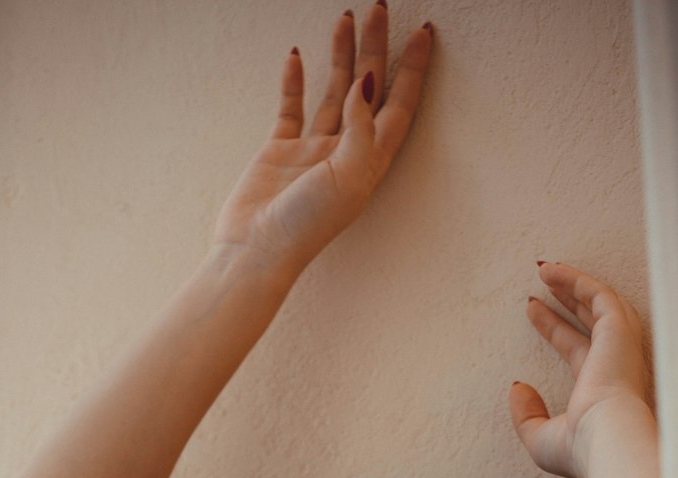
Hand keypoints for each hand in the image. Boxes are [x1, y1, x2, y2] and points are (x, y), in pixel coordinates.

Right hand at [210, 7, 433, 279]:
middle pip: (368, 89)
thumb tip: (368, 81)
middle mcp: (346, 154)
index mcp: (369, 163)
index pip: (398, 106)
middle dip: (375, 48)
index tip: (421, 33)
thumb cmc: (306, 227)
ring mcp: (313, 152)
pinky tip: (296, 56)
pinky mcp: (281, 152)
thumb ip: (360, 127)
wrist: (256, 252)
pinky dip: (295, 81)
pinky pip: (292, 108)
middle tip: (378, 8)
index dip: (412, 70)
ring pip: (333, 92)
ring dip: (340, 56)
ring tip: (344, 18)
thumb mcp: (346, 176)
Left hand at [509, 262, 655, 477]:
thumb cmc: (579, 449)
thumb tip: (516, 387)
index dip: (554, 329)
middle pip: (588, 320)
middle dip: (566, 300)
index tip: (532, 311)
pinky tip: (551, 271)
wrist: (607, 440)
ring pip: (598, 302)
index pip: (576, 347)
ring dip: (573, 283)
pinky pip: (598, 294)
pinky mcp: (620, 329)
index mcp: (601, 387)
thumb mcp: (541, 438)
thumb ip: (527, 415)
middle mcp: (615, 363)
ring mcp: (620, 344)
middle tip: (541, 287)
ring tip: (544, 269)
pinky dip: (576, 279)